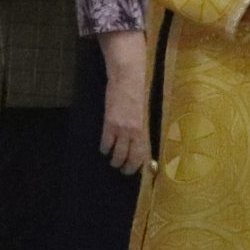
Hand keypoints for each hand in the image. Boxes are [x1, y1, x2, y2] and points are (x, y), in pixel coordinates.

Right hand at [99, 36, 150, 174]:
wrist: (128, 79)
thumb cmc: (139, 93)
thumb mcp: (143, 113)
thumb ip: (142, 127)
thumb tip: (139, 141)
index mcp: (145, 129)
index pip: (143, 154)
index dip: (138, 165)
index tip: (135, 171)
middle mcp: (134, 132)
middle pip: (130, 157)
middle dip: (126, 167)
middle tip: (122, 170)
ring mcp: (121, 128)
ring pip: (117, 152)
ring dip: (114, 160)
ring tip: (112, 162)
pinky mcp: (109, 122)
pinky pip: (106, 141)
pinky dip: (104, 148)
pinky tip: (104, 149)